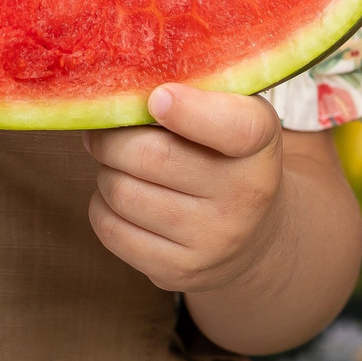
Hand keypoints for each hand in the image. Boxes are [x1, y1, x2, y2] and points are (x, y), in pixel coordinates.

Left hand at [84, 84, 285, 293]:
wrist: (255, 238)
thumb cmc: (228, 158)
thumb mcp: (235, 117)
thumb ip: (195, 93)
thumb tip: (122, 87)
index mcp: (260, 145)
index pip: (234, 127)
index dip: (189, 111)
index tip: (156, 98)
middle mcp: (244, 197)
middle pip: (151, 156)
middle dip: (112, 137)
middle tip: (105, 129)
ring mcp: (213, 241)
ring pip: (122, 192)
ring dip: (106, 171)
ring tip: (118, 165)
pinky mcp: (179, 273)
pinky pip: (111, 230)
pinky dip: (101, 206)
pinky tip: (121, 197)